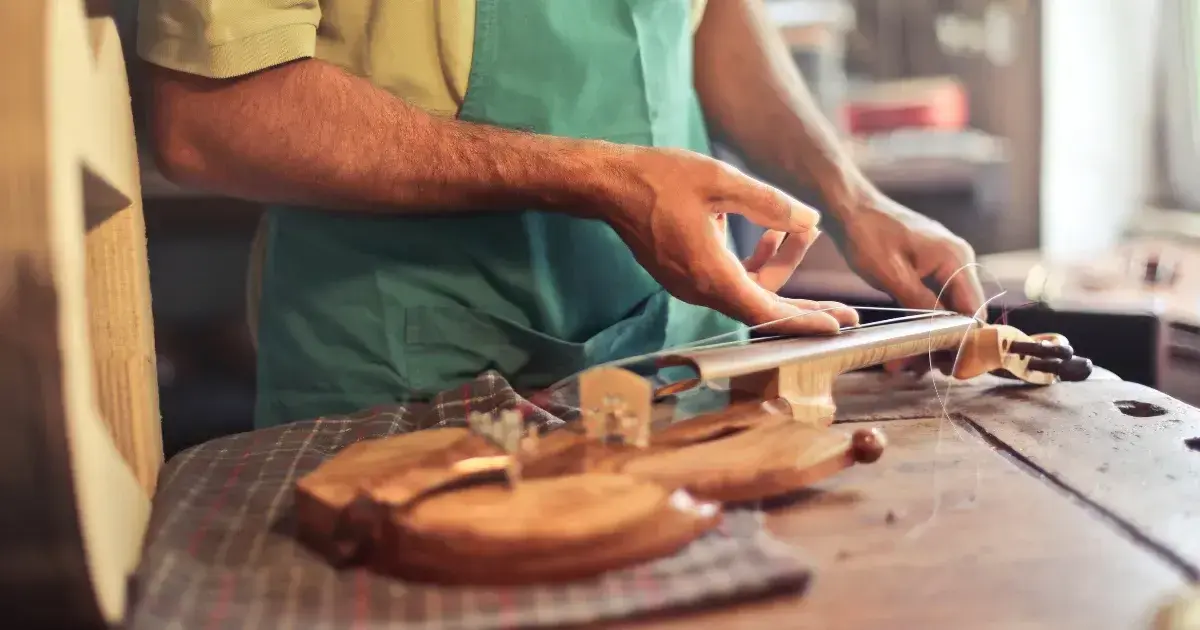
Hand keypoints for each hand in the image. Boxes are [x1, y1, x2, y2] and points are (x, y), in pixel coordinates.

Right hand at [602, 147, 858, 334]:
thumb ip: (769, 204)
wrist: (609, 184)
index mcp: (710, 274)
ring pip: (748, 291)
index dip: (805, 321)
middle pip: (763, 309)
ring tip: (800, 231)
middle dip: (805, 308)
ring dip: (779, 267)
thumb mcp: (721, 182)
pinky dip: (756, 263)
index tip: (838, 325)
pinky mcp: (686, 274)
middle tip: (845, 312)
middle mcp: (700, 289)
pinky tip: (767, 233)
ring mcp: (691, 284)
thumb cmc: (658, 179)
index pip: (767, 312)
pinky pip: (731, 280)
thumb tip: (810, 221)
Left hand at [835, 189, 984, 374]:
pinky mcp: (929, 267)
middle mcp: (957, 260)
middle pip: (964, 313)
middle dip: (945, 345)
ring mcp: (944, 263)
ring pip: (947, 310)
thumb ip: (921, 304)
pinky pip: (933, 300)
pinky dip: (921, 322)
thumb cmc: (867, 233)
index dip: (967, 342)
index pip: (974, 311)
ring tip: (905, 365)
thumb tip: (944, 332)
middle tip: (922, 371)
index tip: (953, 369)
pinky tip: (904, 343)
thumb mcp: (892, 275)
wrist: (850, 205)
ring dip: (929, 337)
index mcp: (955, 259)